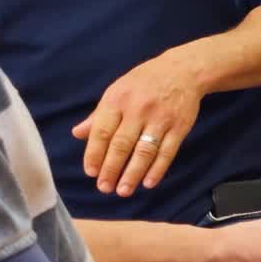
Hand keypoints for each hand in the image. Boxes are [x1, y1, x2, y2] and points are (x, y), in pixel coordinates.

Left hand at [72, 50, 202, 196]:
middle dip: (111, 168)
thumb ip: (99, 115)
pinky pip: (167, 151)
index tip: (91, 173)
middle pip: (122, 144)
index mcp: (117, 100)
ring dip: (133, 173)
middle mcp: (138, 109)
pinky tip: (149, 182)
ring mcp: (161, 119)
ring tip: (123, 190)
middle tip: (104, 188)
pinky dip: (158, 169)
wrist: (183, 70)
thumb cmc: (145, 82)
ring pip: (144, 151)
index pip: (102, 132)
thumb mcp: (117, 91)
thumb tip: (77, 134)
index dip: (95, 154)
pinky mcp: (180, 127)